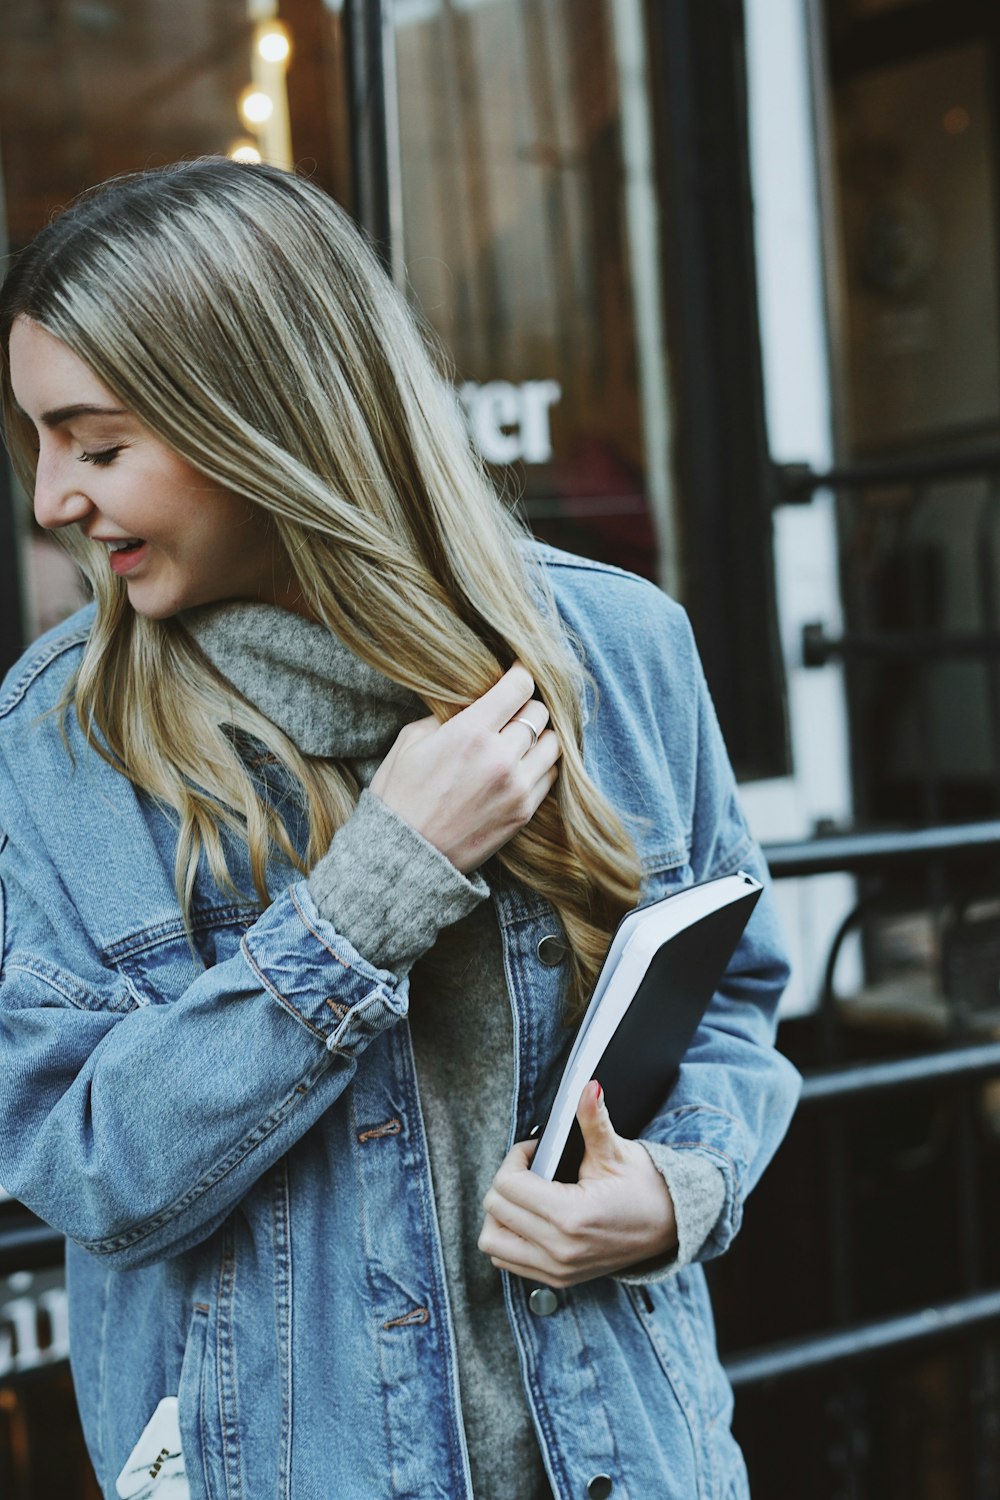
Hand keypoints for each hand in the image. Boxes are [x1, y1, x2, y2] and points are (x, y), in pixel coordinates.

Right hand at [369, 664, 560, 873]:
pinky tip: (522, 765)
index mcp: (470, 732)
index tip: (518, 673)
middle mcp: (500, 757)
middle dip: (526, 706)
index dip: (520, 674)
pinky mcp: (524, 813)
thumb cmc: (399, 795)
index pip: (519, 687)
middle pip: (539, 712)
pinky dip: (541, 766)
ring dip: (540, 736)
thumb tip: (474, 701)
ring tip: (522, 738)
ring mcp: (516, 787)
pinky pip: (550, 776)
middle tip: (513, 710)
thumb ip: (446, 715)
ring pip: (553, 744)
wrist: (405, 856)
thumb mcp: (410, 741)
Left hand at [478, 1081, 677, 1286]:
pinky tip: (530, 1217)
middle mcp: (559, 1249)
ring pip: (493, 1241)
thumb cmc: (645, 1187)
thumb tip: (588, 1087)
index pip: (507, 1186)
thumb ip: (594, 1119)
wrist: (671, 1226)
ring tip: (525, 1195)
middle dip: (507, 1180)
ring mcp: (557, 1269)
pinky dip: (509, 1237)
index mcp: (571, 1216)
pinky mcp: (558, 1279)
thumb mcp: (617, 1151)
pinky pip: (508, 1260)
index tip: (534, 1150)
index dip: (515, 1158)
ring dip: (500, 1214)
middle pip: (495, 1210)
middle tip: (531, 1168)